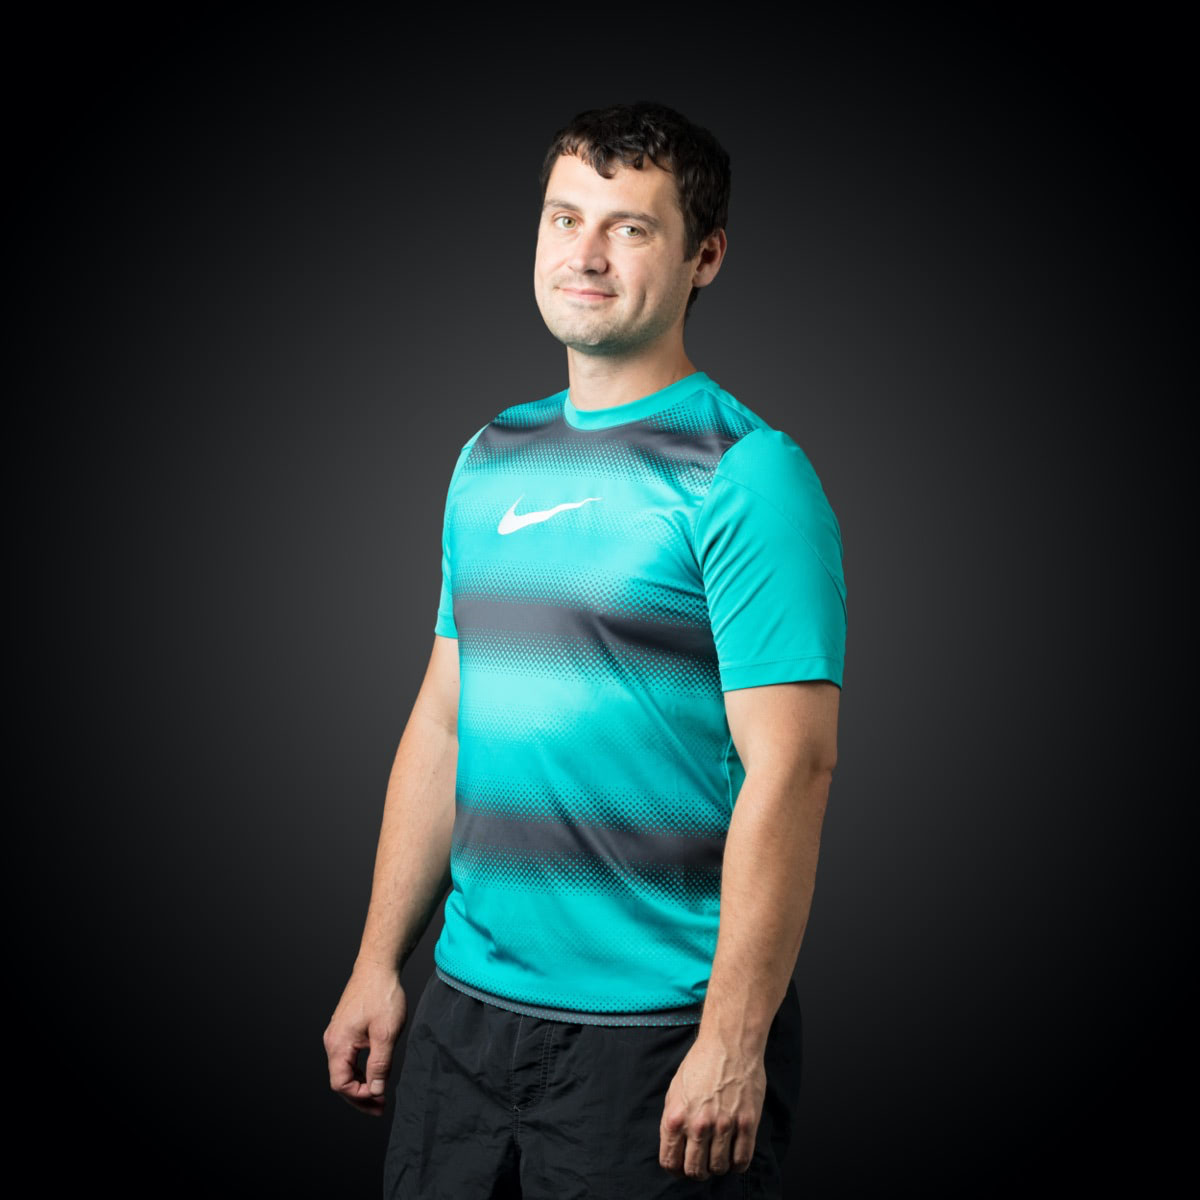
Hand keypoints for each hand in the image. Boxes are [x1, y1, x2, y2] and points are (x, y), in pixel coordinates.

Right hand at [323, 958, 407, 1115]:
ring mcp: (337, 1034)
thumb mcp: (386, 1033)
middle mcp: (333, 1041)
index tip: (380, 1099)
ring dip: (360, 1084)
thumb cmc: (382, 995)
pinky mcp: (345, 1029)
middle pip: (340, 1079)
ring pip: (344, 1069)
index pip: (341, 1083)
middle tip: (380, 1107)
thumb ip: (380, 1064)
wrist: (378, 967)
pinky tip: (374, 1073)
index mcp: (339, 1044)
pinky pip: (348, 1057)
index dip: (360, 1096)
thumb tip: (376, 1091)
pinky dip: (360, 1070)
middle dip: (360, 1096)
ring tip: (379, 1094)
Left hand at [658, 1032, 765, 1179]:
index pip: (670, 1162)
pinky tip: (735, 1155)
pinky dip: (737, 1165)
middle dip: (697, 1172)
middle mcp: (698, 1125)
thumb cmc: (701, 1063)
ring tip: (719, 1155)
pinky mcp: (747, 1123)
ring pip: (719, 1168)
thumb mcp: (675, 1090)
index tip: (682, 1166)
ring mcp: (724, 1125)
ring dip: (718, 1167)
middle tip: (702, 1164)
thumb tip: (676, 1146)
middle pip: (695, 1170)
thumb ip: (673, 1120)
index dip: (676, 1169)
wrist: (729, 1043)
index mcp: (676, 1117)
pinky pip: (742, 1161)